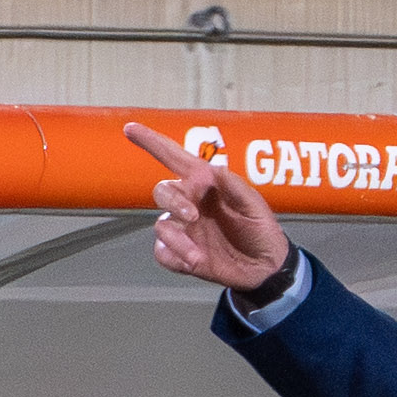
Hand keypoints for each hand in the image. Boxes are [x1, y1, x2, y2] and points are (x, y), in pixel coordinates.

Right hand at [126, 119, 291, 287]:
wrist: (265, 268)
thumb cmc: (261, 231)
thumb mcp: (254, 206)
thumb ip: (235, 187)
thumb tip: (215, 170)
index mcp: (205, 185)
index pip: (174, 158)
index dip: (152, 142)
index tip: (130, 128)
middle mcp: (189, 204)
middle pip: (162, 191)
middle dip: (173, 200)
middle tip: (192, 215)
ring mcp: (184, 230)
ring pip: (161, 225)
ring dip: (177, 238)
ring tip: (198, 253)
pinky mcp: (181, 254)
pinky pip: (162, 253)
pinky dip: (174, 257)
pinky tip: (194, 261)